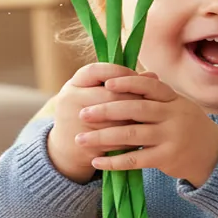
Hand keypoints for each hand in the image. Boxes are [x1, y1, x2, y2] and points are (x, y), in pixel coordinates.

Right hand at [46, 63, 144, 183]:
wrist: (64, 147)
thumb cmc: (87, 112)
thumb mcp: (94, 92)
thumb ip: (120, 82)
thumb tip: (153, 76)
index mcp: (73, 85)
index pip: (96, 71)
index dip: (119, 72)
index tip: (136, 76)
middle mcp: (70, 101)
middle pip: (109, 95)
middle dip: (133, 98)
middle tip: (151, 100)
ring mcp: (75, 124)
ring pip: (115, 120)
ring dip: (135, 119)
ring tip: (151, 117)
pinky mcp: (85, 144)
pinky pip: (115, 140)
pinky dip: (131, 138)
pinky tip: (143, 135)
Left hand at [76, 74, 217, 186]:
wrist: (213, 154)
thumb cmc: (186, 124)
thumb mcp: (176, 105)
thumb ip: (153, 94)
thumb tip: (120, 77)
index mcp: (173, 99)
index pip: (149, 87)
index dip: (127, 83)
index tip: (105, 83)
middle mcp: (173, 116)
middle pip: (136, 110)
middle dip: (106, 111)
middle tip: (83, 113)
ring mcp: (171, 137)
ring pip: (131, 135)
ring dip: (103, 137)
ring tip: (81, 139)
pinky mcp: (167, 159)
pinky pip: (135, 159)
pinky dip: (114, 161)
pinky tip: (97, 161)